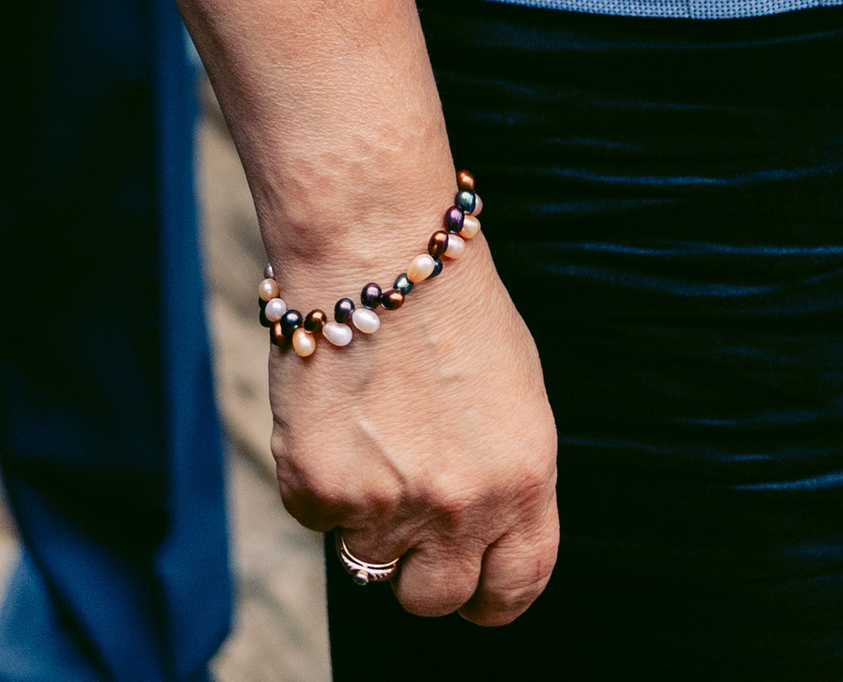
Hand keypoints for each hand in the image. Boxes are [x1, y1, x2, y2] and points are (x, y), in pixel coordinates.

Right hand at [269, 227, 557, 622]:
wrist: (378, 246)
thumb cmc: (450, 305)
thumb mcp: (514, 390)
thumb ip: (505, 471)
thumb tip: (487, 533)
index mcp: (526, 476)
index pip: (518, 585)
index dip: (492, 598)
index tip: (474, 593)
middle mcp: (463, 503)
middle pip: (435, 597)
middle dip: (418, 568)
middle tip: (407, 511)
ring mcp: (388, 504)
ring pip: (367, 557)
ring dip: (365, 509)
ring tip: (372, 425)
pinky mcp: (320, 490)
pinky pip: (316, 517)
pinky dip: (319, 477)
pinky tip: (335, 411)